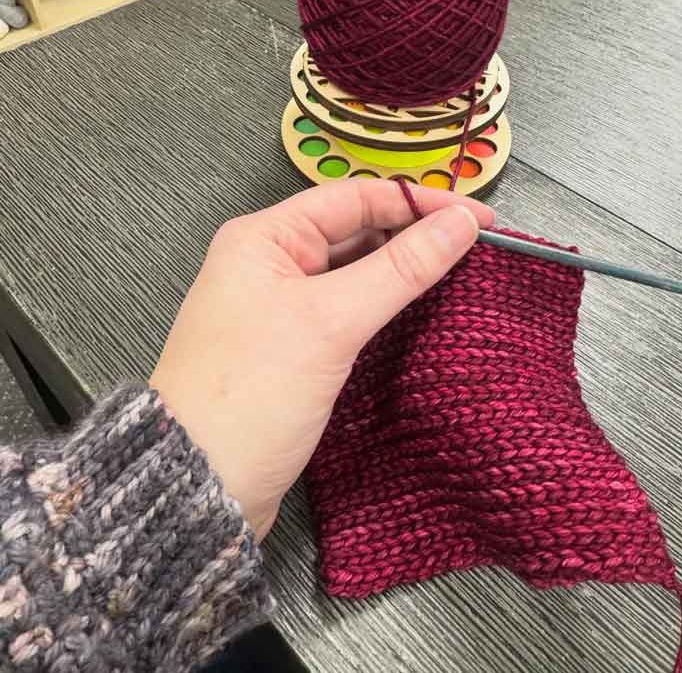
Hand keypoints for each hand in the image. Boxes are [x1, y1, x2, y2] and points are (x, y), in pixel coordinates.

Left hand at [151, 180, 494, 538]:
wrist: (198, 486)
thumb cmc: (250, 394)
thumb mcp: (330, 323)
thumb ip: (399, 268)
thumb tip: (460, 224)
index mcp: (263, 238)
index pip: (354, 199)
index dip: (419, 203)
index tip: (479, 218)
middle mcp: (269, 263)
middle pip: (355, 232)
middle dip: (414, 235)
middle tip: (478, 248)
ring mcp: (280, 306)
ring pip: (354, 273)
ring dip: (402, 272)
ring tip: (463, 276)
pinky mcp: (293, 348)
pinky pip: (348, 311)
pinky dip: (385, 307)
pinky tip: (423, 313)